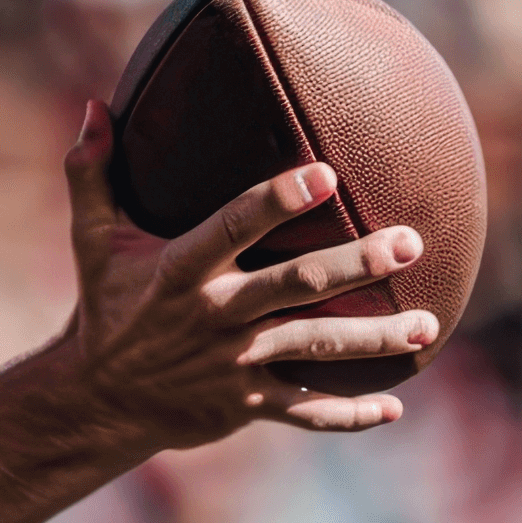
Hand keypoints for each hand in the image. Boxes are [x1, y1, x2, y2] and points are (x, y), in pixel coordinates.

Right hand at [59, 102, 435, 446]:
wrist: (98, 400)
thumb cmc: (107, 306)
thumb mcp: (92, 240)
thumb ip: (93, 173)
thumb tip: (92, 106)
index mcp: (181, 269)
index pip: (234, 227)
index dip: (278, 201)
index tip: (326, 175)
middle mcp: (214, 316)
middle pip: (296, 286)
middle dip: (356, 264)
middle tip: (409, 243)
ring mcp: (234, 365)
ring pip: (314, 349)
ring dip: (375, 339)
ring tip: (429, 324)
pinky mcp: (245, 405)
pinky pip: (305, 413)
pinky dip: (349, 416)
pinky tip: (394, 407)